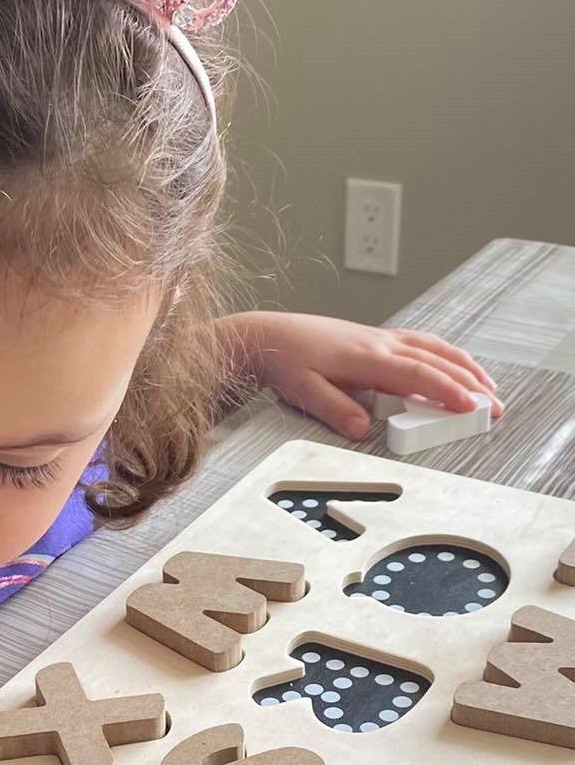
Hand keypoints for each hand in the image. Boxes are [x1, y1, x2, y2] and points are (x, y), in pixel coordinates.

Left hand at [235, 311, 502, 439]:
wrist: (270, 335)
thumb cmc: (286, 361)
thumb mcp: (303, 390)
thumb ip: (334, 408)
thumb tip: (361, 429)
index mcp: (367, 357)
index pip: (417, 374)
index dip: (446, 390)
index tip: (470, 405)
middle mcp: (380, 344)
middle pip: (435, 362)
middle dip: (469, 384)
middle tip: (493, 408)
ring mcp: (381, 338)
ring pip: (435, 349)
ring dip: (465, 367)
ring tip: (488, 388)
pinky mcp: (377, 338)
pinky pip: (423, 343)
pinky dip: (446, 355)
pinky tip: (456, 364)